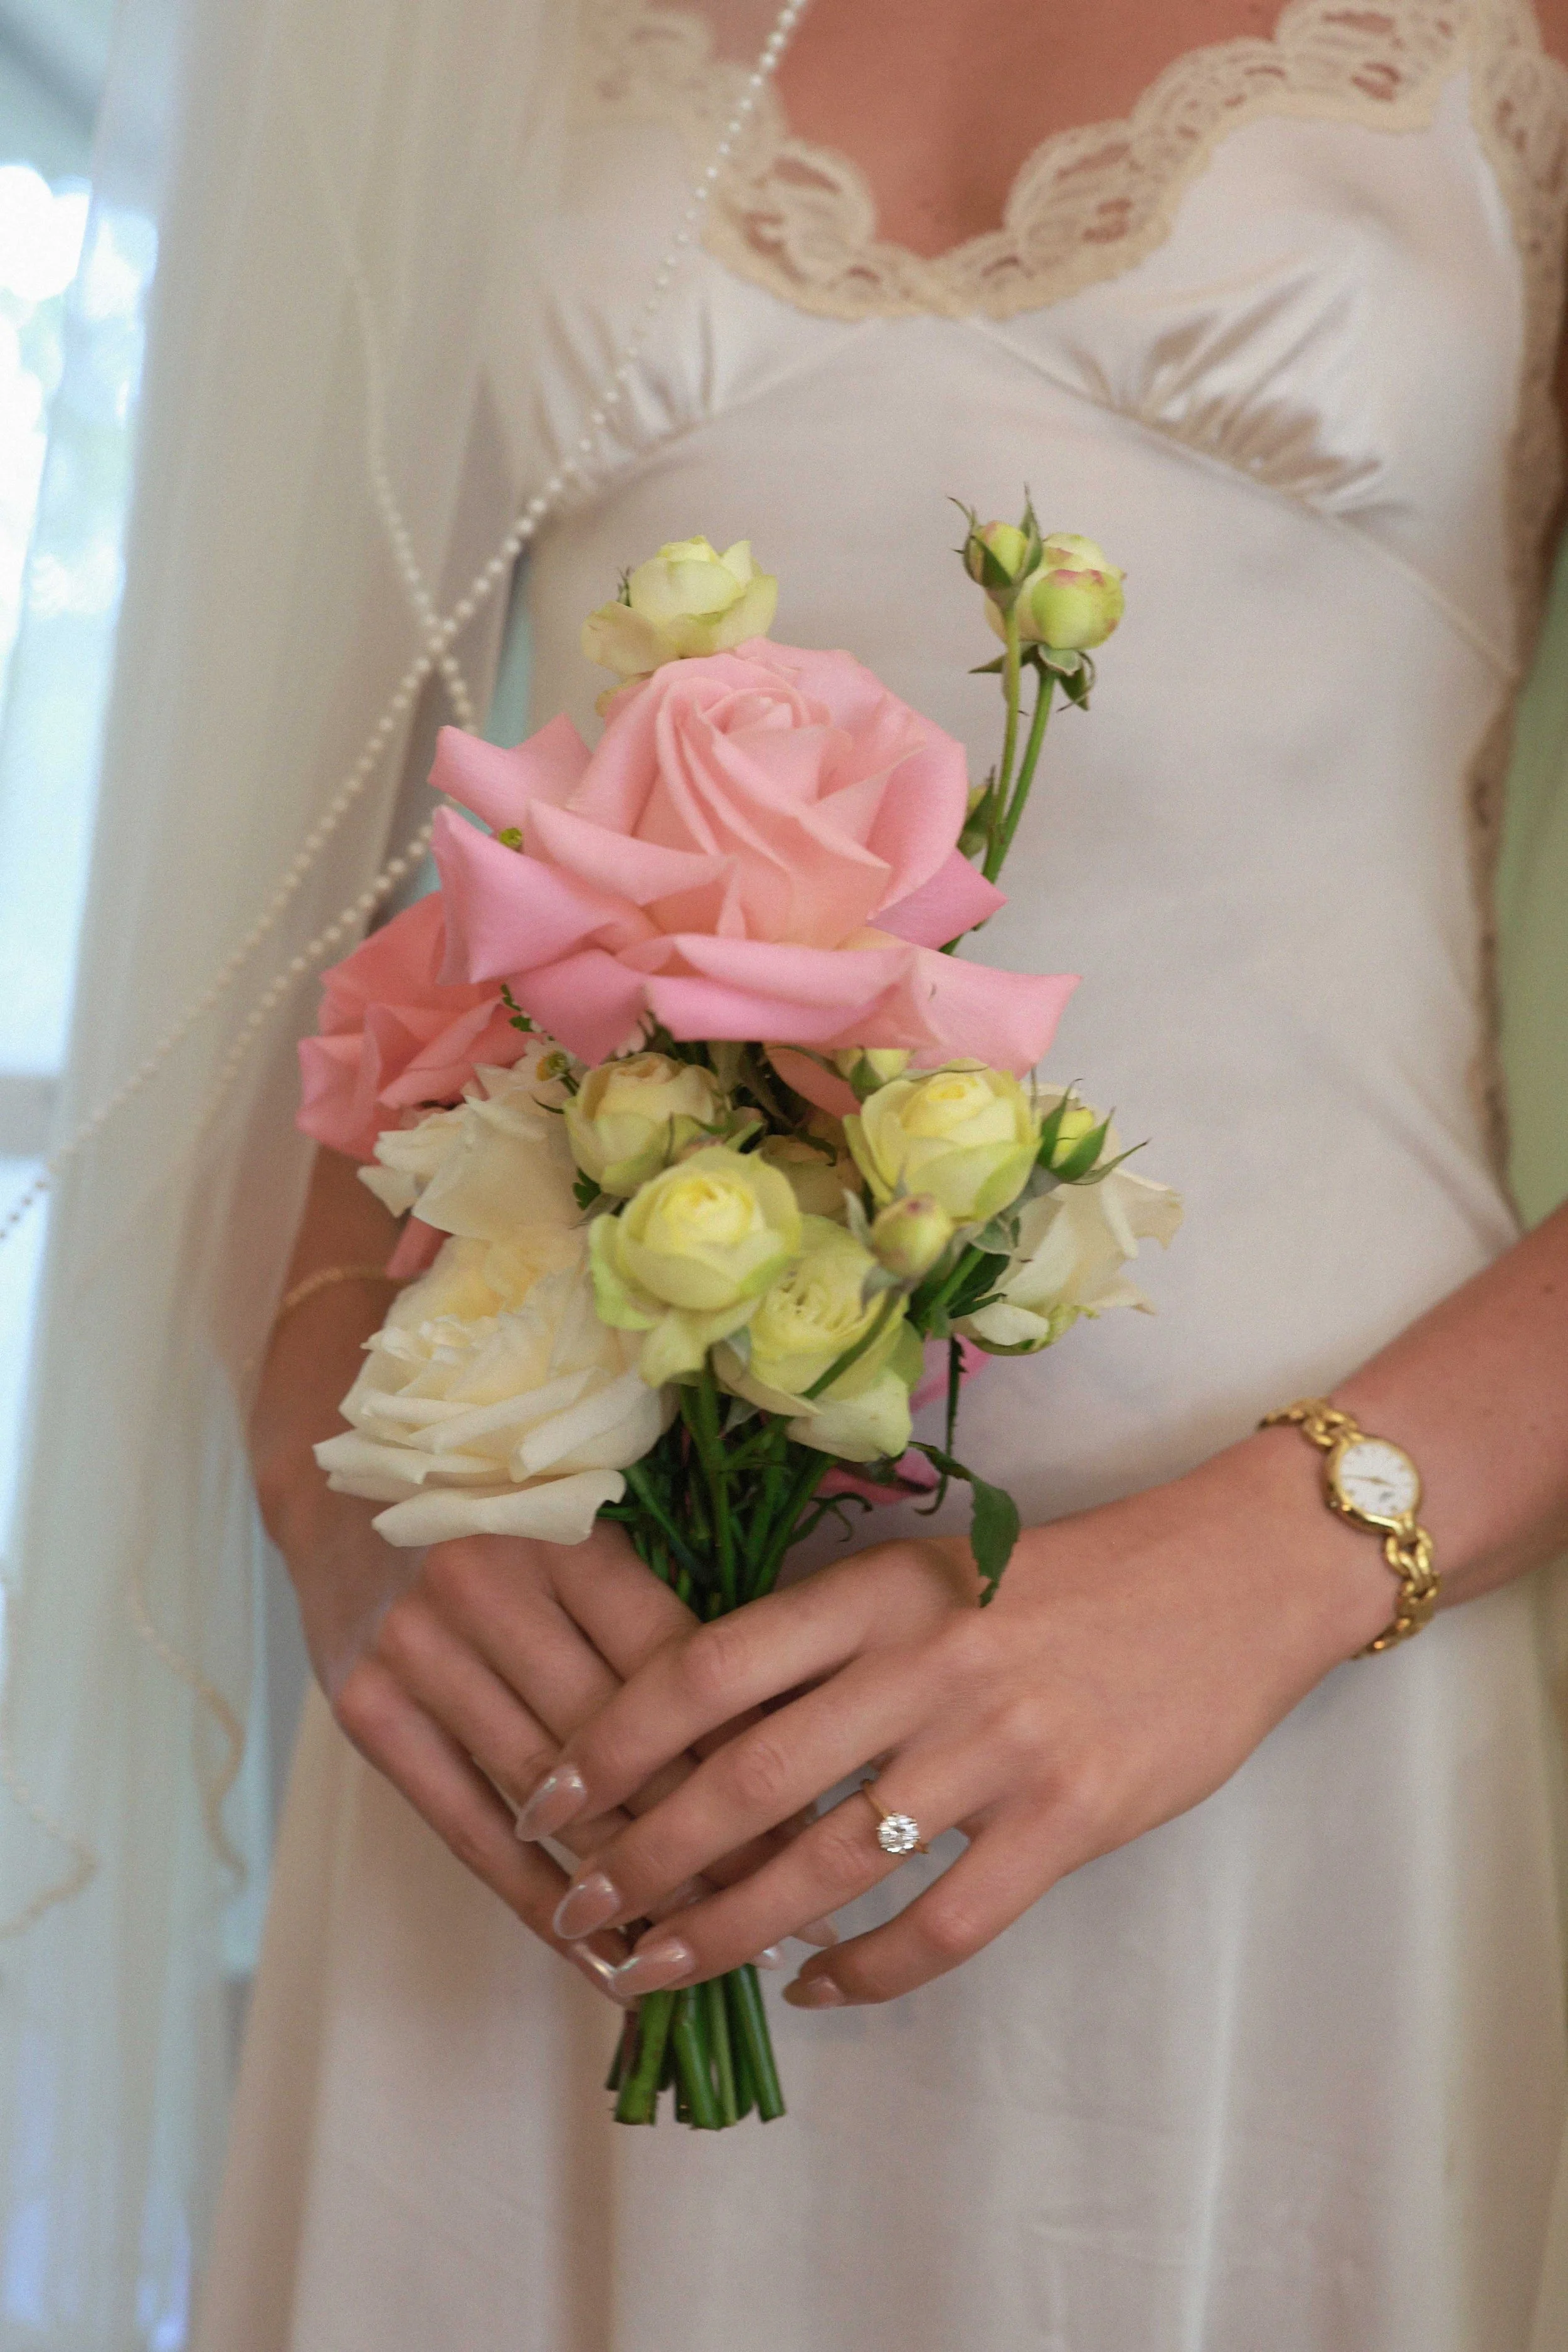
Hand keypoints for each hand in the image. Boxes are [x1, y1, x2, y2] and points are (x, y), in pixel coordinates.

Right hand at [275, 1488, 830, 2004]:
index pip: (677, 1668)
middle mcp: (487, 1589)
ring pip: (551, 1802)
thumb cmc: (499, 1509)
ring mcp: (419, 1654)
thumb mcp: (586, 1529)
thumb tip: (769, 1738)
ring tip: (706, 1946)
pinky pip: (468, 1829)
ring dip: (631, 1885)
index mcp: (566, 1534)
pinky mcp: (369, 1712)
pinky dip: (536, 1902)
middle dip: (708, 1837)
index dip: (749, 1755)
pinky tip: (596, 1954)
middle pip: (621, 1745)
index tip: (813, 1824)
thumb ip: (657, 1616)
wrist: (342, 1482)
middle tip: (780, 1905)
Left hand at [521, 1431, 1395, 2005]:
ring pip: (828, 1864)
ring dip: (728, 1930)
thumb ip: (828, 1646)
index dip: (612, 1740)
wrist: (1228, 1582)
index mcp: (876, 1590)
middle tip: (577, 1910)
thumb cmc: (1060, 1581)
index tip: (547, 1796)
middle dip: (644, 1856)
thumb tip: (698, 1740)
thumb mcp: (929, 1577)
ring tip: (659, 1968)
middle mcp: (924, 1663)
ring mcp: (998, 1746)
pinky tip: (816, 1993)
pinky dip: (865, 1974)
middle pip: (746, 1778)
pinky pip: (943, 1924)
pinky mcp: (1067, 1820)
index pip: (707, 1667)